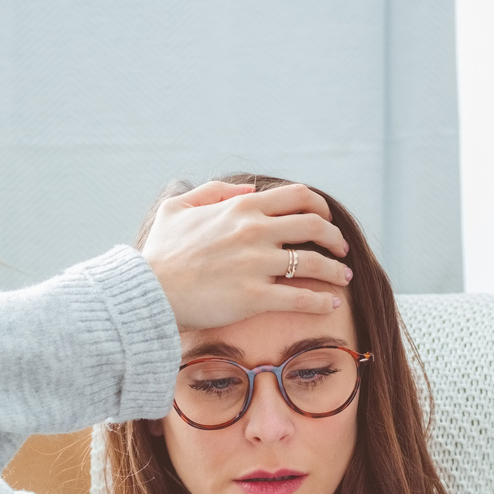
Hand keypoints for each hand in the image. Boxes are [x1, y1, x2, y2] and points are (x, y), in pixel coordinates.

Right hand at [141, 180, 351, 331]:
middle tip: (343, 250)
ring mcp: (256, 264)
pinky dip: (322, 300)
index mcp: (241, 208)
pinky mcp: (254, 297)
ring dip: (336, 270)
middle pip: (314, 225)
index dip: (321, 207)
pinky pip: (301, 297)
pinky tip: (332, 304)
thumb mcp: (177, 208)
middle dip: (336, 237)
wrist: (148, 292)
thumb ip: (213, 191)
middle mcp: (254, 231)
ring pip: (314, 262)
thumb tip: (249, 188)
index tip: (327, 221)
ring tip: (345, 278)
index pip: (298, 196)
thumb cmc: (160, 253)